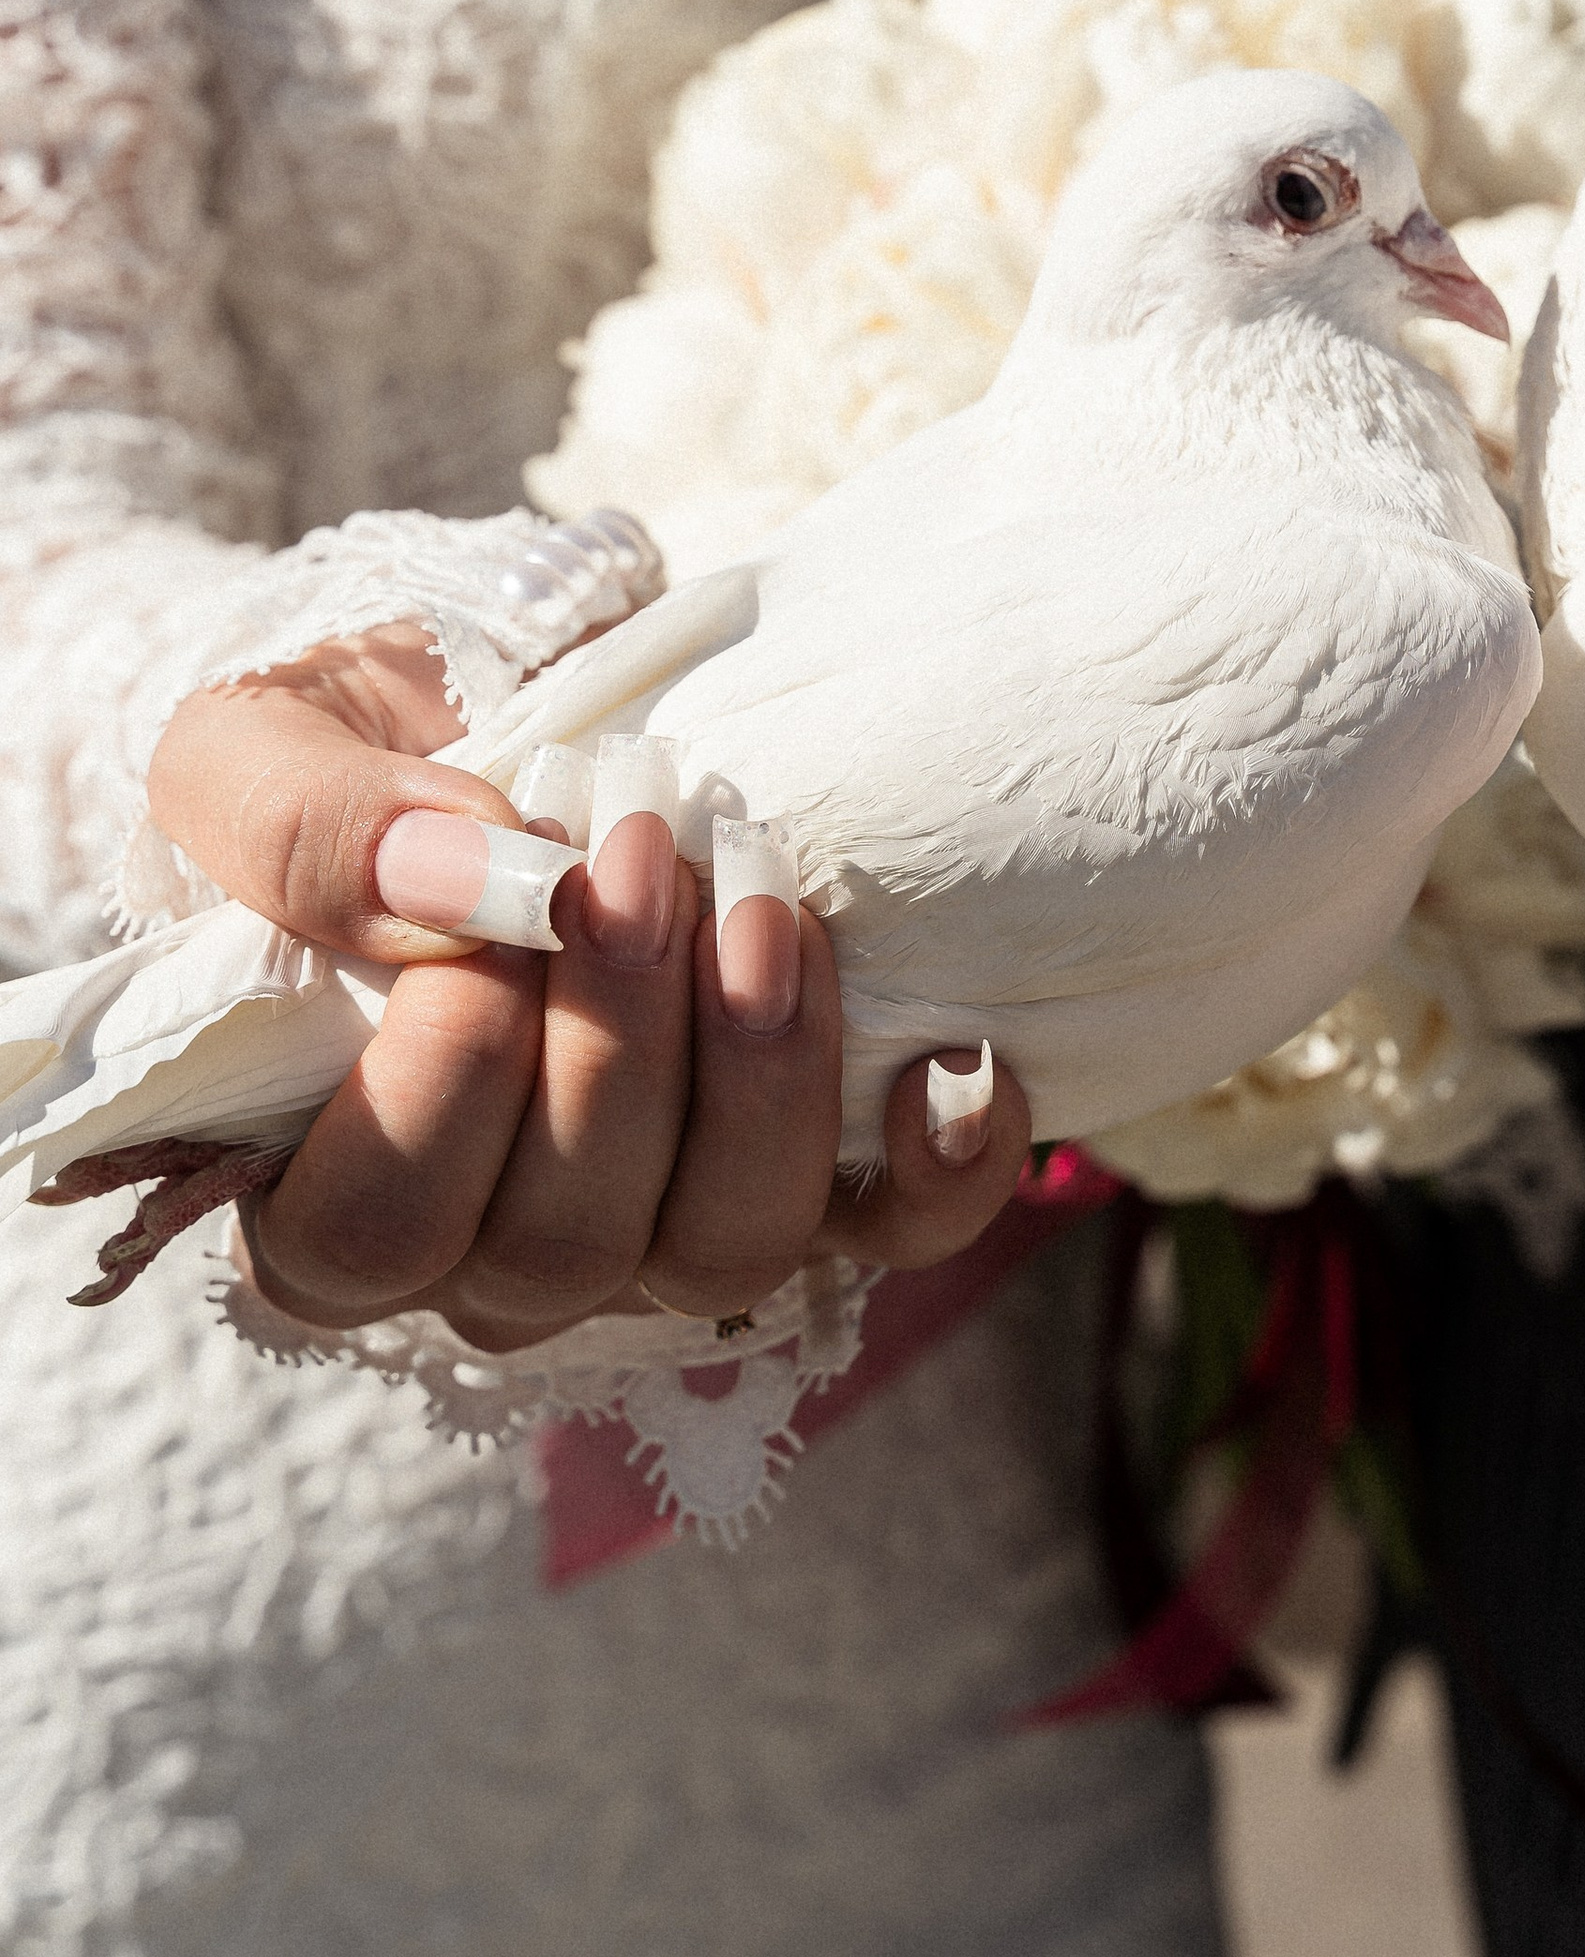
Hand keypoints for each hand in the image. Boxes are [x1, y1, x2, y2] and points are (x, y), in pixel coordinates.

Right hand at [147, 628, 1030, 1339]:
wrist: (486, 706)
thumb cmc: (345, 766)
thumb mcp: (258, 754)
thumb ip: (306, 829)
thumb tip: (471, 880)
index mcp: (324, 1189)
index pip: (371, 1236)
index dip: (445, 1082)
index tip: (501, 903)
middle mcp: (490, 1250)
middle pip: (560, 1246)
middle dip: (620, 1043)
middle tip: (647, 852)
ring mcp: (655, 1228)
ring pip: (723, 1249)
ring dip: (760, 1076)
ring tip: (764, 904)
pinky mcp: (802, 1177)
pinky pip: (886, 1236)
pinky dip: (936, 1170)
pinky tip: (954, 1060)